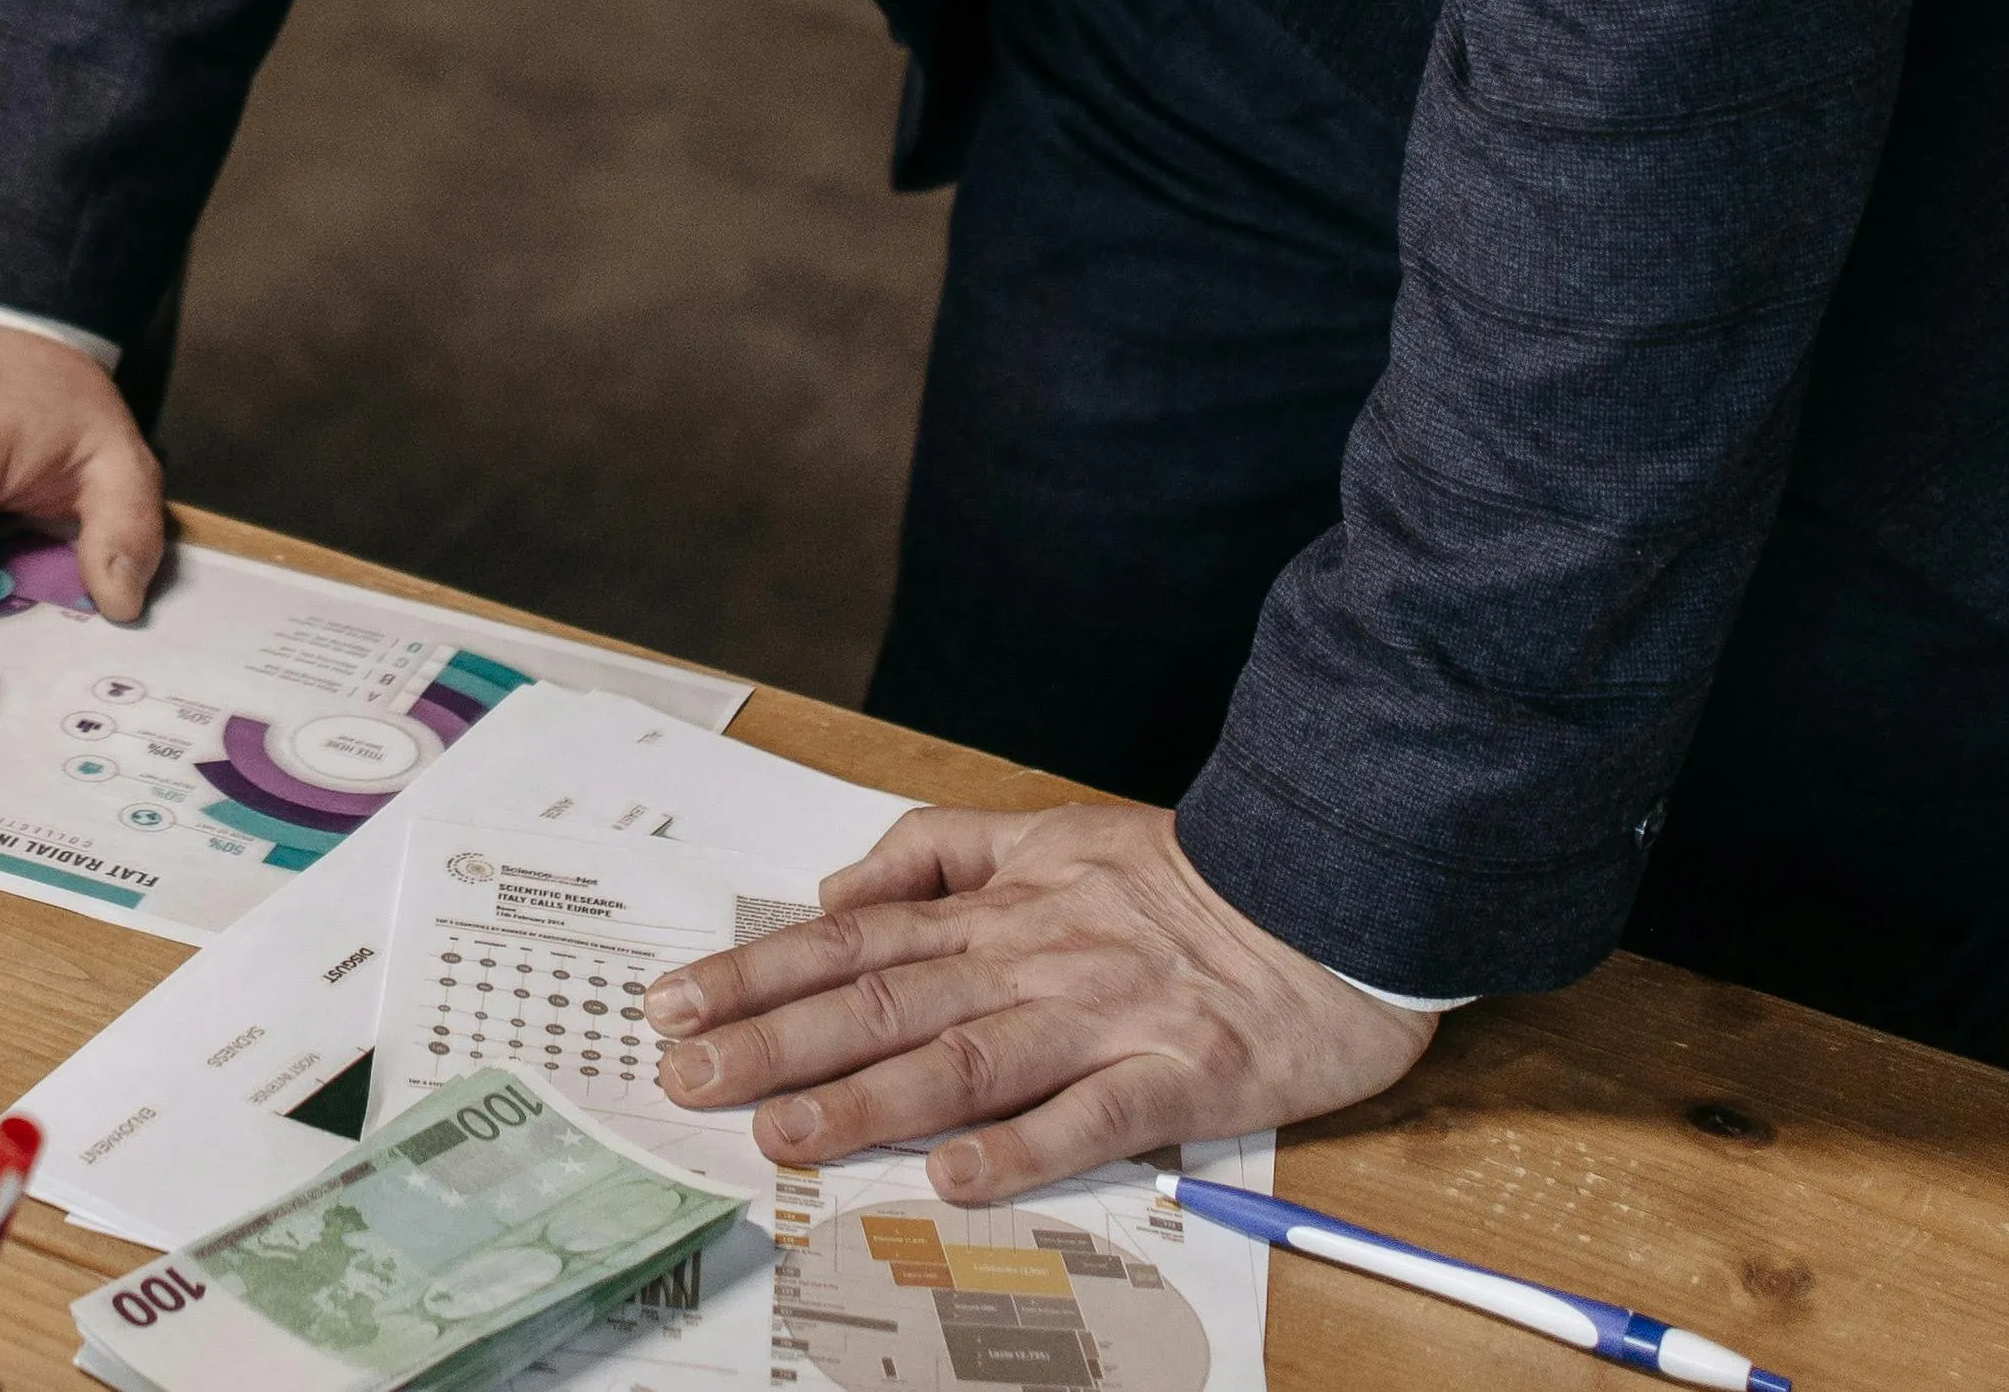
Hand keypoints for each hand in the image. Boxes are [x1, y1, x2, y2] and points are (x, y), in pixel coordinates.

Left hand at [641, 802, 1433, 1200]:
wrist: (1335, 886)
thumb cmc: (1190, 876)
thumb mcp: (1053, 830)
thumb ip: (940, 851)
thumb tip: (838, 892)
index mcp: (1000, 904)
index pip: (850, 939)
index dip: (757, 972)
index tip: (674, 1003)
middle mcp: (1034, 957)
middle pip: (884, 999)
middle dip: (774, 1040)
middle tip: (686, 1076)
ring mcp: (1103, 1017)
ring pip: (966, 1059)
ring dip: (866, 1100)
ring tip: (782, 1133)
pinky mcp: (1180, 1076)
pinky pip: (1092, 1116)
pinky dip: (1021, 1146)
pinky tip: (955, 1178)